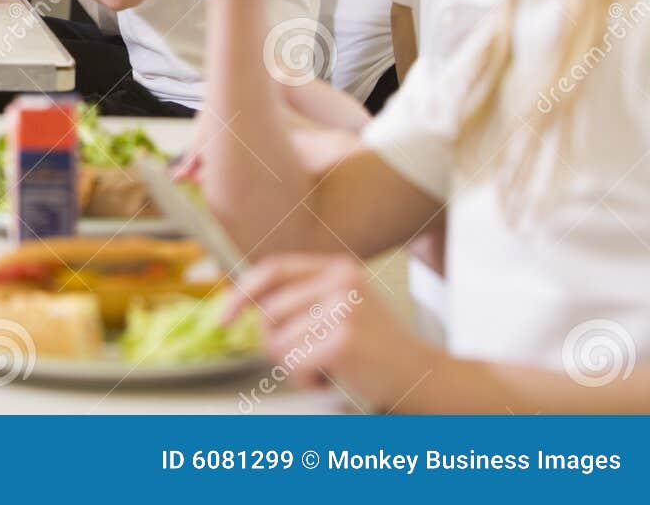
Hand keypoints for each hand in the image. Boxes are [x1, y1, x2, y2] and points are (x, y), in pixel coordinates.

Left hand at [225, 254, 437, 410]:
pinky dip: (307, 380)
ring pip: (279, 342)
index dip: (242, 293)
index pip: (272, 270)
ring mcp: (343, 309)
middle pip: (270, 313)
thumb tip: (246, 306)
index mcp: (337, 268)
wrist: (424, 377)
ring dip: (296, 366)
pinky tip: (333, 378)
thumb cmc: (376, 348)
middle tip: (312, 358)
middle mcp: (340, 281)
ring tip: (329, 366)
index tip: (225, 317)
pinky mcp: (343, 340)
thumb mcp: (342, 307)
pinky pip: (294, 364)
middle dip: (279, 344)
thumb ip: (302, 299)